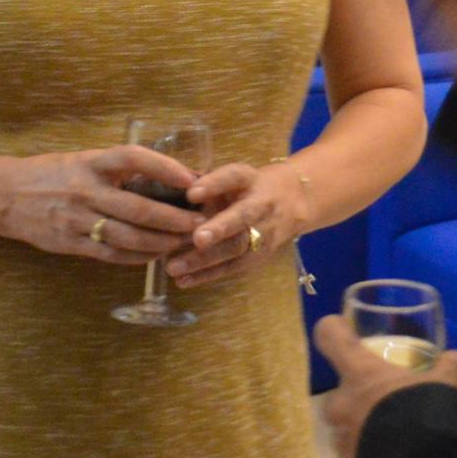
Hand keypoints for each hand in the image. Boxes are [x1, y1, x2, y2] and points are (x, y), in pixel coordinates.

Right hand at [0, 147, 205, 264]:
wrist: (6, 195)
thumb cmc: (51, 174)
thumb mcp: (82, 159)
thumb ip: (117, 168)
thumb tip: (166, 175)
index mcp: (90, 163)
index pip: (134, 159)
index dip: (165, 167)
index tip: (191, 179)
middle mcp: (85, 190)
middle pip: (138, 208)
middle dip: (174, 218)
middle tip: (200, 223)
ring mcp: (77, 220)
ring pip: (128, 237)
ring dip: (161, 242)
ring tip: (182, 243)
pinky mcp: (70, 243)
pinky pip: (111, 254)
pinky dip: (137, 256)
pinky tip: (155, 256)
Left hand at [166, 161, 312, 288]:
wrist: (292, 202)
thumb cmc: (247, 187)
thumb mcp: (232, 176)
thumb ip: (204, 183)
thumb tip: (164, 189)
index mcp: (249, 179)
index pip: (233, 177)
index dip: (214, 184)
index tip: (191, 193)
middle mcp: (260, 205)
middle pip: (242, 218)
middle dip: (219, 229)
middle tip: (196, 239)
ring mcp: (263, 233)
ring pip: (236, 248)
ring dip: (205, 260)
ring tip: (175, 267)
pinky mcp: (259, 256)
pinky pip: (233, 268)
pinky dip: (207, 275)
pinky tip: (183, 281)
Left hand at [314, 315, 456, 457]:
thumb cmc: (429, 417)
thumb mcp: (448, 385)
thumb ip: (450, 366)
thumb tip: (455, 358)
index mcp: (360, 374)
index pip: (330, 336)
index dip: (335, 330)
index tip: (345, 331)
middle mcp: (341, 405)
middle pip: (341, 392)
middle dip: (360, 398)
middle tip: (389, 405)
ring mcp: (341, 442)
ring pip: (347, 429)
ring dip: (365, 431)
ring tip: (397, 442)